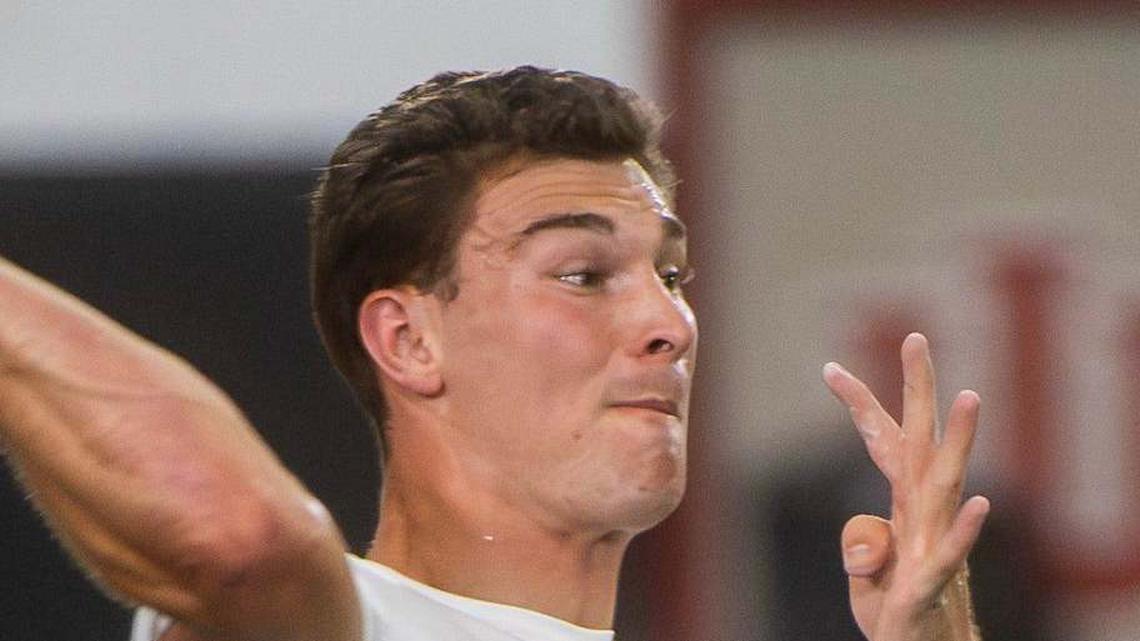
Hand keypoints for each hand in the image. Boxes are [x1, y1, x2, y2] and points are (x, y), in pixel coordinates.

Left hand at [823, 333, 989, 640]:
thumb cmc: (896, 605)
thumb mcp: (865, 570)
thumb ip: (862, 542)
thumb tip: (870, 534)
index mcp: (903, 502)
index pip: (884, 441)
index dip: (860, 405)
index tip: (830, 367)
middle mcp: (923, 513)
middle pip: (920, 440)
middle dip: (919, 388)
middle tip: (915, 337)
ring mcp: (933, 543)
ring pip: (946, 483)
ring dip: (958, 440)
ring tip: (972, 396)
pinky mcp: (932, 582)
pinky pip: (950, 553)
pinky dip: (965, 530)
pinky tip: (982, 504)